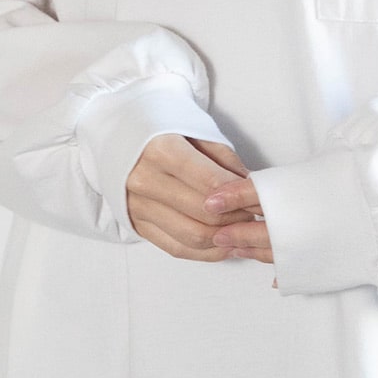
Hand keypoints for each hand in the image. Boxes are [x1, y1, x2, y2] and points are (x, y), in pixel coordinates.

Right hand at [125, 134, 273, 264]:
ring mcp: (138, 206)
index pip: (210, 183)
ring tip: (241, 227)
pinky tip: (225, 245)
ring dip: (225, 237)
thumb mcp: (196, 129)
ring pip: (193, 236)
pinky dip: (206, 252)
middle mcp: (144, 180)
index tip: (258, 197)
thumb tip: (250, 188)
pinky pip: (177, 248)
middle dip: (237, 217)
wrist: (118, 130)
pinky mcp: (137, 224)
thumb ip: (225, 160)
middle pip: (204, 214)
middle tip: (254, 212)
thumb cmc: (162, 125)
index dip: (240, 195)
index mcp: (161, 150)